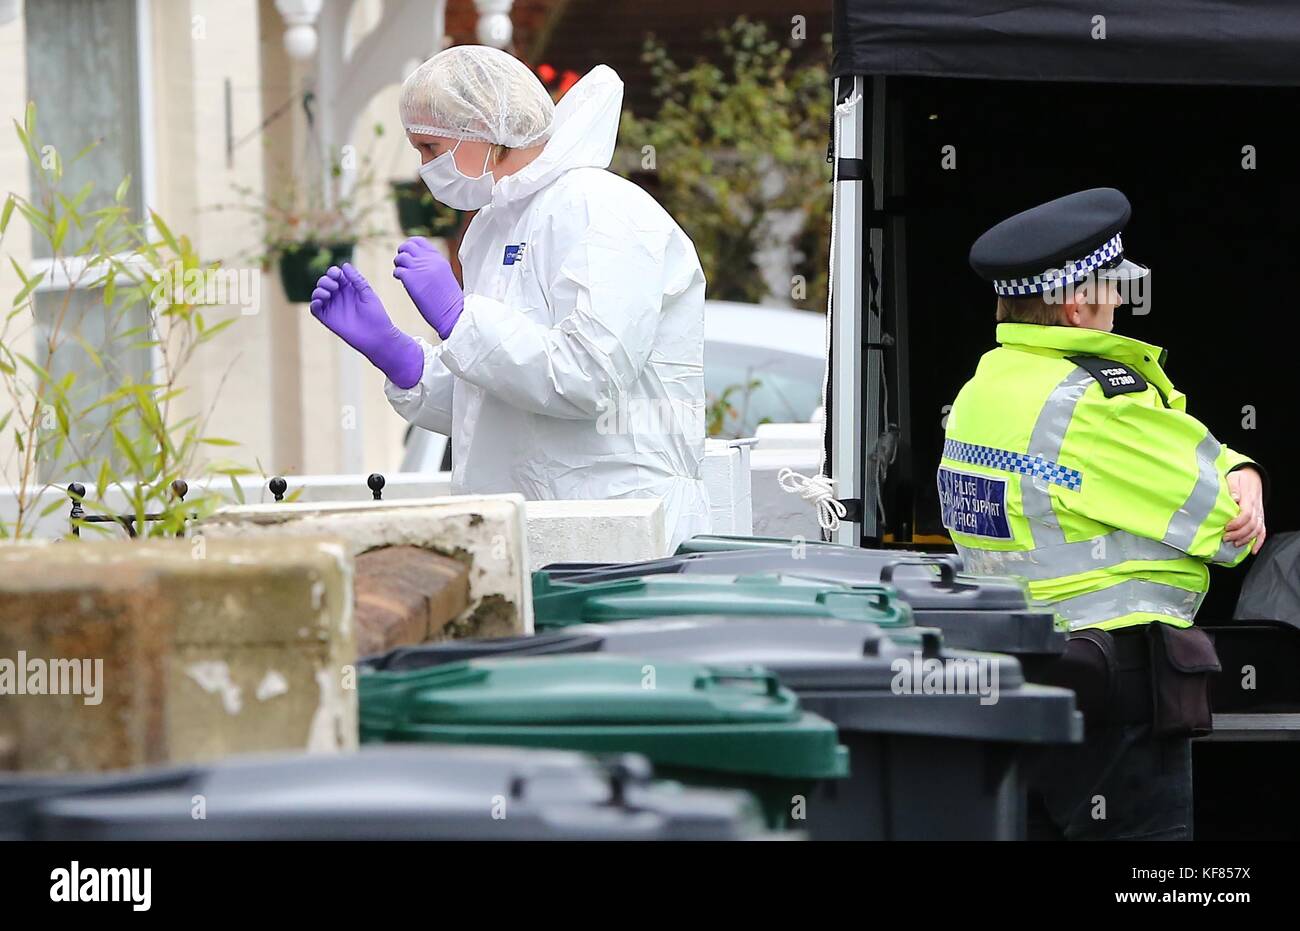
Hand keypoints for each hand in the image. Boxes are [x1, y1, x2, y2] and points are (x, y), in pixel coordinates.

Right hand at [309, 263, 423, 388]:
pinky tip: (321, 301)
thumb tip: (344, 265)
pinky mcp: (328, 319)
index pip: (335, 275)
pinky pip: (315, 308)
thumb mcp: (368, 294)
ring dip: (319, 289)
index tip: (337, 275)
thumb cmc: (376, 315)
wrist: (377, 337)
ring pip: (318, 293)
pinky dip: (314, 302)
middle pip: (324, 282)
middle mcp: (339, 296)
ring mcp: (333, 307)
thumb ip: (357, 280)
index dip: (333, 272)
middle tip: (335, 286)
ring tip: (329, 293)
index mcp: (349, 288)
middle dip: (326, 280)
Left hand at [393, 237, 463, 339]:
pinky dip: (397, 274)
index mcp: (438, 258)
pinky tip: (402, 281)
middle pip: (408, 245)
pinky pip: (397, 270)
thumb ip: (433, 267)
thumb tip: (421, 266)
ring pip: (400, 256)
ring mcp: (419, 268)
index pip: (420, 242)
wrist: (454, 312)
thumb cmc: (451, 301)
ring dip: (398, 264)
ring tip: (402, 274)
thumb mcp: (445, 276)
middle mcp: (428, 260)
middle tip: (403, 264)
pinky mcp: (410, 278)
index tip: (410, 256)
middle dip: (402, 253)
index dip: (411, 247)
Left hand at [1225, 466, 1265, 553]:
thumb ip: (1233, 488)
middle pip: (1251, 525)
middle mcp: (1257, 508)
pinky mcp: (1260, 518)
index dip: (1237, 523)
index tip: (1226, 527)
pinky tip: (1253, 550)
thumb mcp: (1234, 478)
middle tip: (1225, 538)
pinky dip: (1259, 542)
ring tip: (1234, 544)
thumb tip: (1234, 498)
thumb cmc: (1239, 478)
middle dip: (1238, 534)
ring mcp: (1260, 514)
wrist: (1251, 477)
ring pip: (1257, 530)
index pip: (1246, 514)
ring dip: (1246, 539)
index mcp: (1249, 499)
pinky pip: (1263, 531)